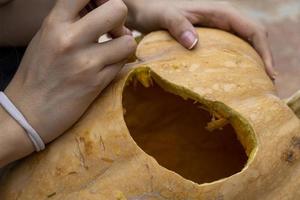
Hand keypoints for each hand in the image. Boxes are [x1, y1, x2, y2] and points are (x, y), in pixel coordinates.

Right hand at [4, 0, 135, 153]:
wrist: (27, 113)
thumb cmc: (37, 74)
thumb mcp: (46, 38)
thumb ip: (70, 20)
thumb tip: (99, 8)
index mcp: (53, 23)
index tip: (101, 7)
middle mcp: (70, 39)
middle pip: (117, 9)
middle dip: (120, 19)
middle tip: (112, 30)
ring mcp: (85, 62)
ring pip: (128, 40)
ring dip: (124, 45)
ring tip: (112, 51)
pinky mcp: (96, 83)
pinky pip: (123, 63)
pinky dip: (120, 63)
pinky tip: (107, 67)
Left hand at [124, 0, 275, 78]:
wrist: (147, 9)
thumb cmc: (156, 10)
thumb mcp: (165, 16)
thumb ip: (178, 26)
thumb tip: (194, 44)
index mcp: (220, 13)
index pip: (253, 30)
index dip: (265, 51)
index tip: (269, 72)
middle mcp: (224, 20)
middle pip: (254, 38)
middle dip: (264, 59)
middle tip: (266, 85)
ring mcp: (218, 28)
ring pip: (245, 44)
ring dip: (253, 62)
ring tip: (255, 84)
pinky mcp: (211, 37)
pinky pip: (231, 48)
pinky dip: (239, 62)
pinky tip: (235, 77)